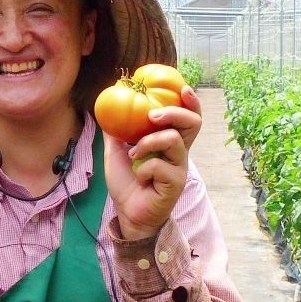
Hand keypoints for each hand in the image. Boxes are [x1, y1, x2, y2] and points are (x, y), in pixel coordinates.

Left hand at [104, 86, 201, 239]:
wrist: (127, 213)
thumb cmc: (127, 184)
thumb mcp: (116, 152)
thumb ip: (117, 131)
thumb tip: (107, 108)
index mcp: (170, 142)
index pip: (188, 117)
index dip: (190, 102)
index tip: (183, 88)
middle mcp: (179, 152)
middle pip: (192, 123)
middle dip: (173, 113)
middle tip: (152, 115)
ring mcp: (179, 168)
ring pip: (173, 141)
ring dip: (149, 142)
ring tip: (133, 153)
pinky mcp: (175, 183)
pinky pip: (160, 166)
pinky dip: (144, 168)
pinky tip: (138, 176)